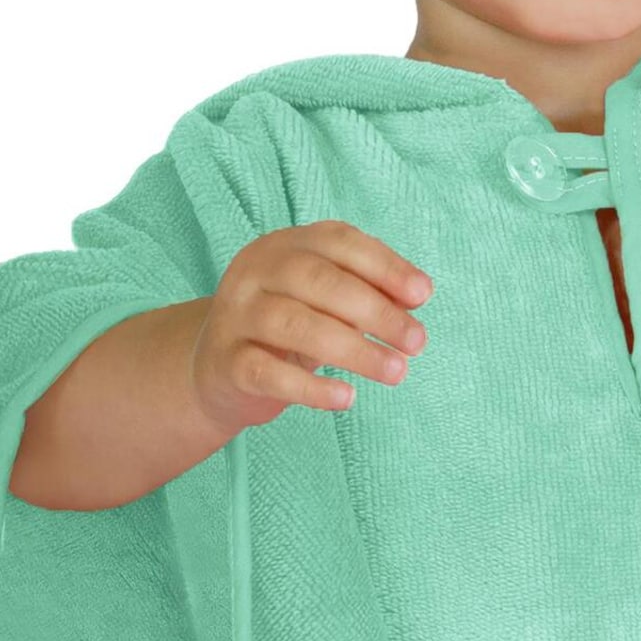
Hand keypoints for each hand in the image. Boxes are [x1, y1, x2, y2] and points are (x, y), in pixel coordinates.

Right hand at [190, 221, 431, 433]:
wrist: (216, 368)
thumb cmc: (288, 329)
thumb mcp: (326, 303)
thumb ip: (367, 292)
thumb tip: (416, 295)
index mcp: (283, 246)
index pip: (338, 242)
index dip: (384, 266)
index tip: (423, 295)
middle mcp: (254, 272)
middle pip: (317, 281)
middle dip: (375, 311)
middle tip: (416, 342)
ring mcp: (236, 316)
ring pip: (296, 325)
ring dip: (354, 350)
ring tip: (396, 372)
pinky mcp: (227, 363)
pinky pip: (270, 373)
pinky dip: (311, 388)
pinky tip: (347, 397)